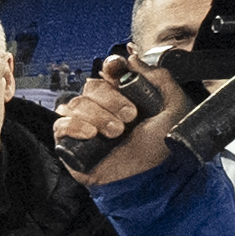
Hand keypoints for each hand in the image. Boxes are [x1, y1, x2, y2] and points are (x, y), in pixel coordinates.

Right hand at [52, 53, 184, 187]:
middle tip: (130, 116)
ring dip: (98, 116)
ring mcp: (83, 124)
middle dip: (110, 99)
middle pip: (91, 86)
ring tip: (116, 133)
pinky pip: (60, 124)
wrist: (151, 177)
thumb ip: (158, 78)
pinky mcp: (69, 142)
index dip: (111, 67)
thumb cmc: (162, 147)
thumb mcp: (173, 106)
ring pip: (76, 104)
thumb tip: (133, 58)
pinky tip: (92, 135)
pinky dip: (75, 126)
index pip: (107, 71)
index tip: (118, 71)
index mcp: (123, 96)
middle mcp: (101, 107)